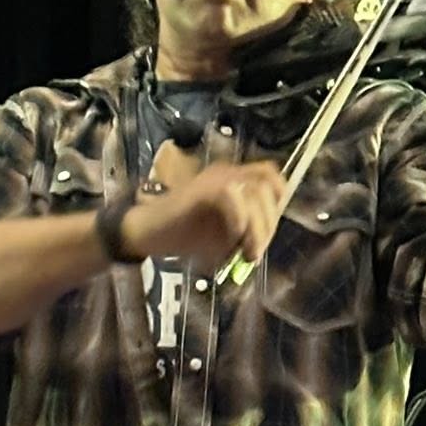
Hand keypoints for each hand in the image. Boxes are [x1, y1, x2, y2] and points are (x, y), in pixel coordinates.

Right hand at [122, 159, 284, 270]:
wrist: (147, 233)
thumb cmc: (183, 235)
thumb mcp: (224, 237)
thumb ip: (246, 233)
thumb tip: (262, 242)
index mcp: (234, 180)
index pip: (271, 176)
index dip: (278, 203)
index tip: (267, 233)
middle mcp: (227, 173)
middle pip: (268, 186)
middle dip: (269, 224)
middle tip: (254, 251)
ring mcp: (214, 178)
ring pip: (255, 191)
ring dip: (257, 227)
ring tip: (246, 252)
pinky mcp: (201, 188)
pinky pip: (232, 196)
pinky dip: (239, 221)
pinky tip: (232, 240)